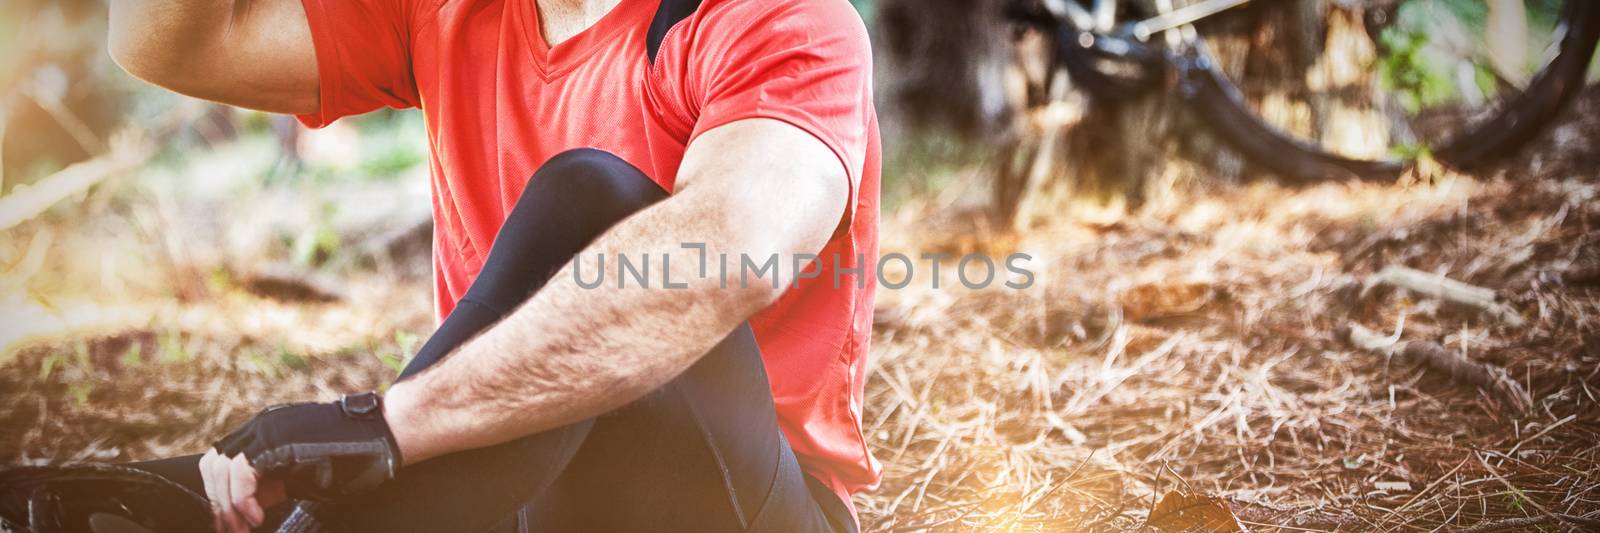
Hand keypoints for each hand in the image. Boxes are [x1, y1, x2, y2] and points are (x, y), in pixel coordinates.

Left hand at [207, 392, 400, 521]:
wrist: (381, 436)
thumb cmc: (352, 457)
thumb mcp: (302, 475)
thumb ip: (272, 484)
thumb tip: (246, 505)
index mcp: (265, 432)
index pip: (222, 461)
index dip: (220, 495)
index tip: (231, 523)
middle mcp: (261, 426)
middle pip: (213, 464)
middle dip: (218, 503)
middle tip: (232, 529)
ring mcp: (267, 429)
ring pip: (222, 468)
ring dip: (228, 504)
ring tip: (245, 527)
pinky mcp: (276, 438)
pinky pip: (242, 472)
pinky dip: (243, 499)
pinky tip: (257, 516)